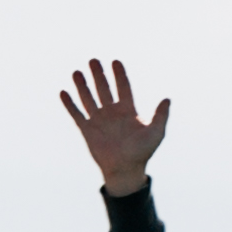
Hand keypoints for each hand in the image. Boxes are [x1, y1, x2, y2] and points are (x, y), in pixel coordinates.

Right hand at [59, 62, 170, 196]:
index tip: (115, 61)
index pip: (123, 87)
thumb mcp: (155, 133)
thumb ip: (160, 115)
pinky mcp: (87, 130)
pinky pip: (77, 114)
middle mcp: (112, 113)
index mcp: (128, 111)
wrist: (125, 170)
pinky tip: (63, 92)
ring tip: (76, 72)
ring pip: (89, 98)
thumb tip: (167, 99)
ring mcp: (99, 121)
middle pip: (104, 89)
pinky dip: (70, 104)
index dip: (119, 74)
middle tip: (93, 60)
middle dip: (98, 75)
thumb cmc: (142, 152)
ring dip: (82, 86)